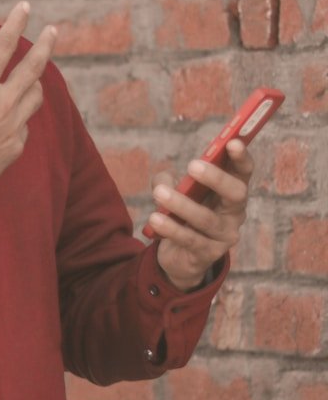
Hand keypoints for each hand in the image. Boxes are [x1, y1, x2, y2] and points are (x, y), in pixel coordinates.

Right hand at [0, 2, 56, 198]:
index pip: (3, 47)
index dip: (16, 24)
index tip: (26, 8)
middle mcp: (2, 104)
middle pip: (33, 69)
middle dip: (45, 47)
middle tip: (53, 31)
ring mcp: (12, 128)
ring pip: (35, 98)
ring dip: (36, 83)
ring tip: (34, 77)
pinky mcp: (14, 149)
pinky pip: (24, 127)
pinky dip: (21, 118)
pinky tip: (12, 119)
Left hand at [150, 140, 252, 290]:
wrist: (180, 257)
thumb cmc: (182, 216)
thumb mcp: (176, 194)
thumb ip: (167, 182)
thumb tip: (162, 181)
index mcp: (232, 192)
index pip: (244, 172)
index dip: (241, 157)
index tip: (232, 141)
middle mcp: (235, 213)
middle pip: (236, 193)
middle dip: (216, 178)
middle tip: (193, 165)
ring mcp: (225, 236)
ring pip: (207, 219)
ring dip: (182, 204)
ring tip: (159, 193)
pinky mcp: (209, 254)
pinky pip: (190, 239)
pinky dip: (171, 228)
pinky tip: (155, 219)